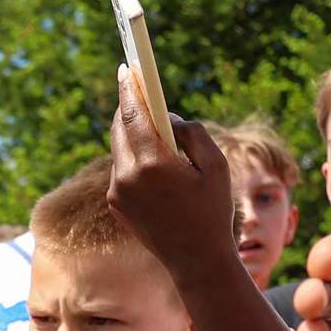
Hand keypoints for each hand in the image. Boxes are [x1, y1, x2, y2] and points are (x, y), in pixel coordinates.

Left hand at [107, 80, 237, 279]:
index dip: (129, 89)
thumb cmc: (212, 211)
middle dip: (129, 107)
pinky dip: (132, 156)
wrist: (196, 261)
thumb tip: (167, 118)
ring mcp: (117, 193)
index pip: (133, 114)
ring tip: (146, 118)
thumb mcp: (215, 166)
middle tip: (136, 87)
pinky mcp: (116, 205)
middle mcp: (126, 177)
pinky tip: (148, 152)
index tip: (127, 69)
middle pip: (120, 129)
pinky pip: (121, 170)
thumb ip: (191, 133)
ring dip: (131, 132)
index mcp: (152, 164)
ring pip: (119, 149)